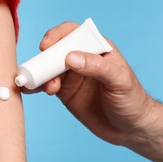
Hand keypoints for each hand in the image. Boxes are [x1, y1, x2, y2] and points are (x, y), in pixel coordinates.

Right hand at [24, 21, 154, 145]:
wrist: (130, 128)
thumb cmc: (132, 100)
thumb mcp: (120, 81)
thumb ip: (97, 67)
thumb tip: (69, 58)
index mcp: (97, 48)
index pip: (73, 33)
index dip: (58, 35)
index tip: (47, 46)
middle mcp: (82, 58)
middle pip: (55, 50)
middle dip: (43, 58)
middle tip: (36, 70)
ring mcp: (72, 75)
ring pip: (48, 68)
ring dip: (39, 74)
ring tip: (38, 86)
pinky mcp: (65, 92)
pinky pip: (47, 84)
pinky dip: (37, 86)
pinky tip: (30, 90)